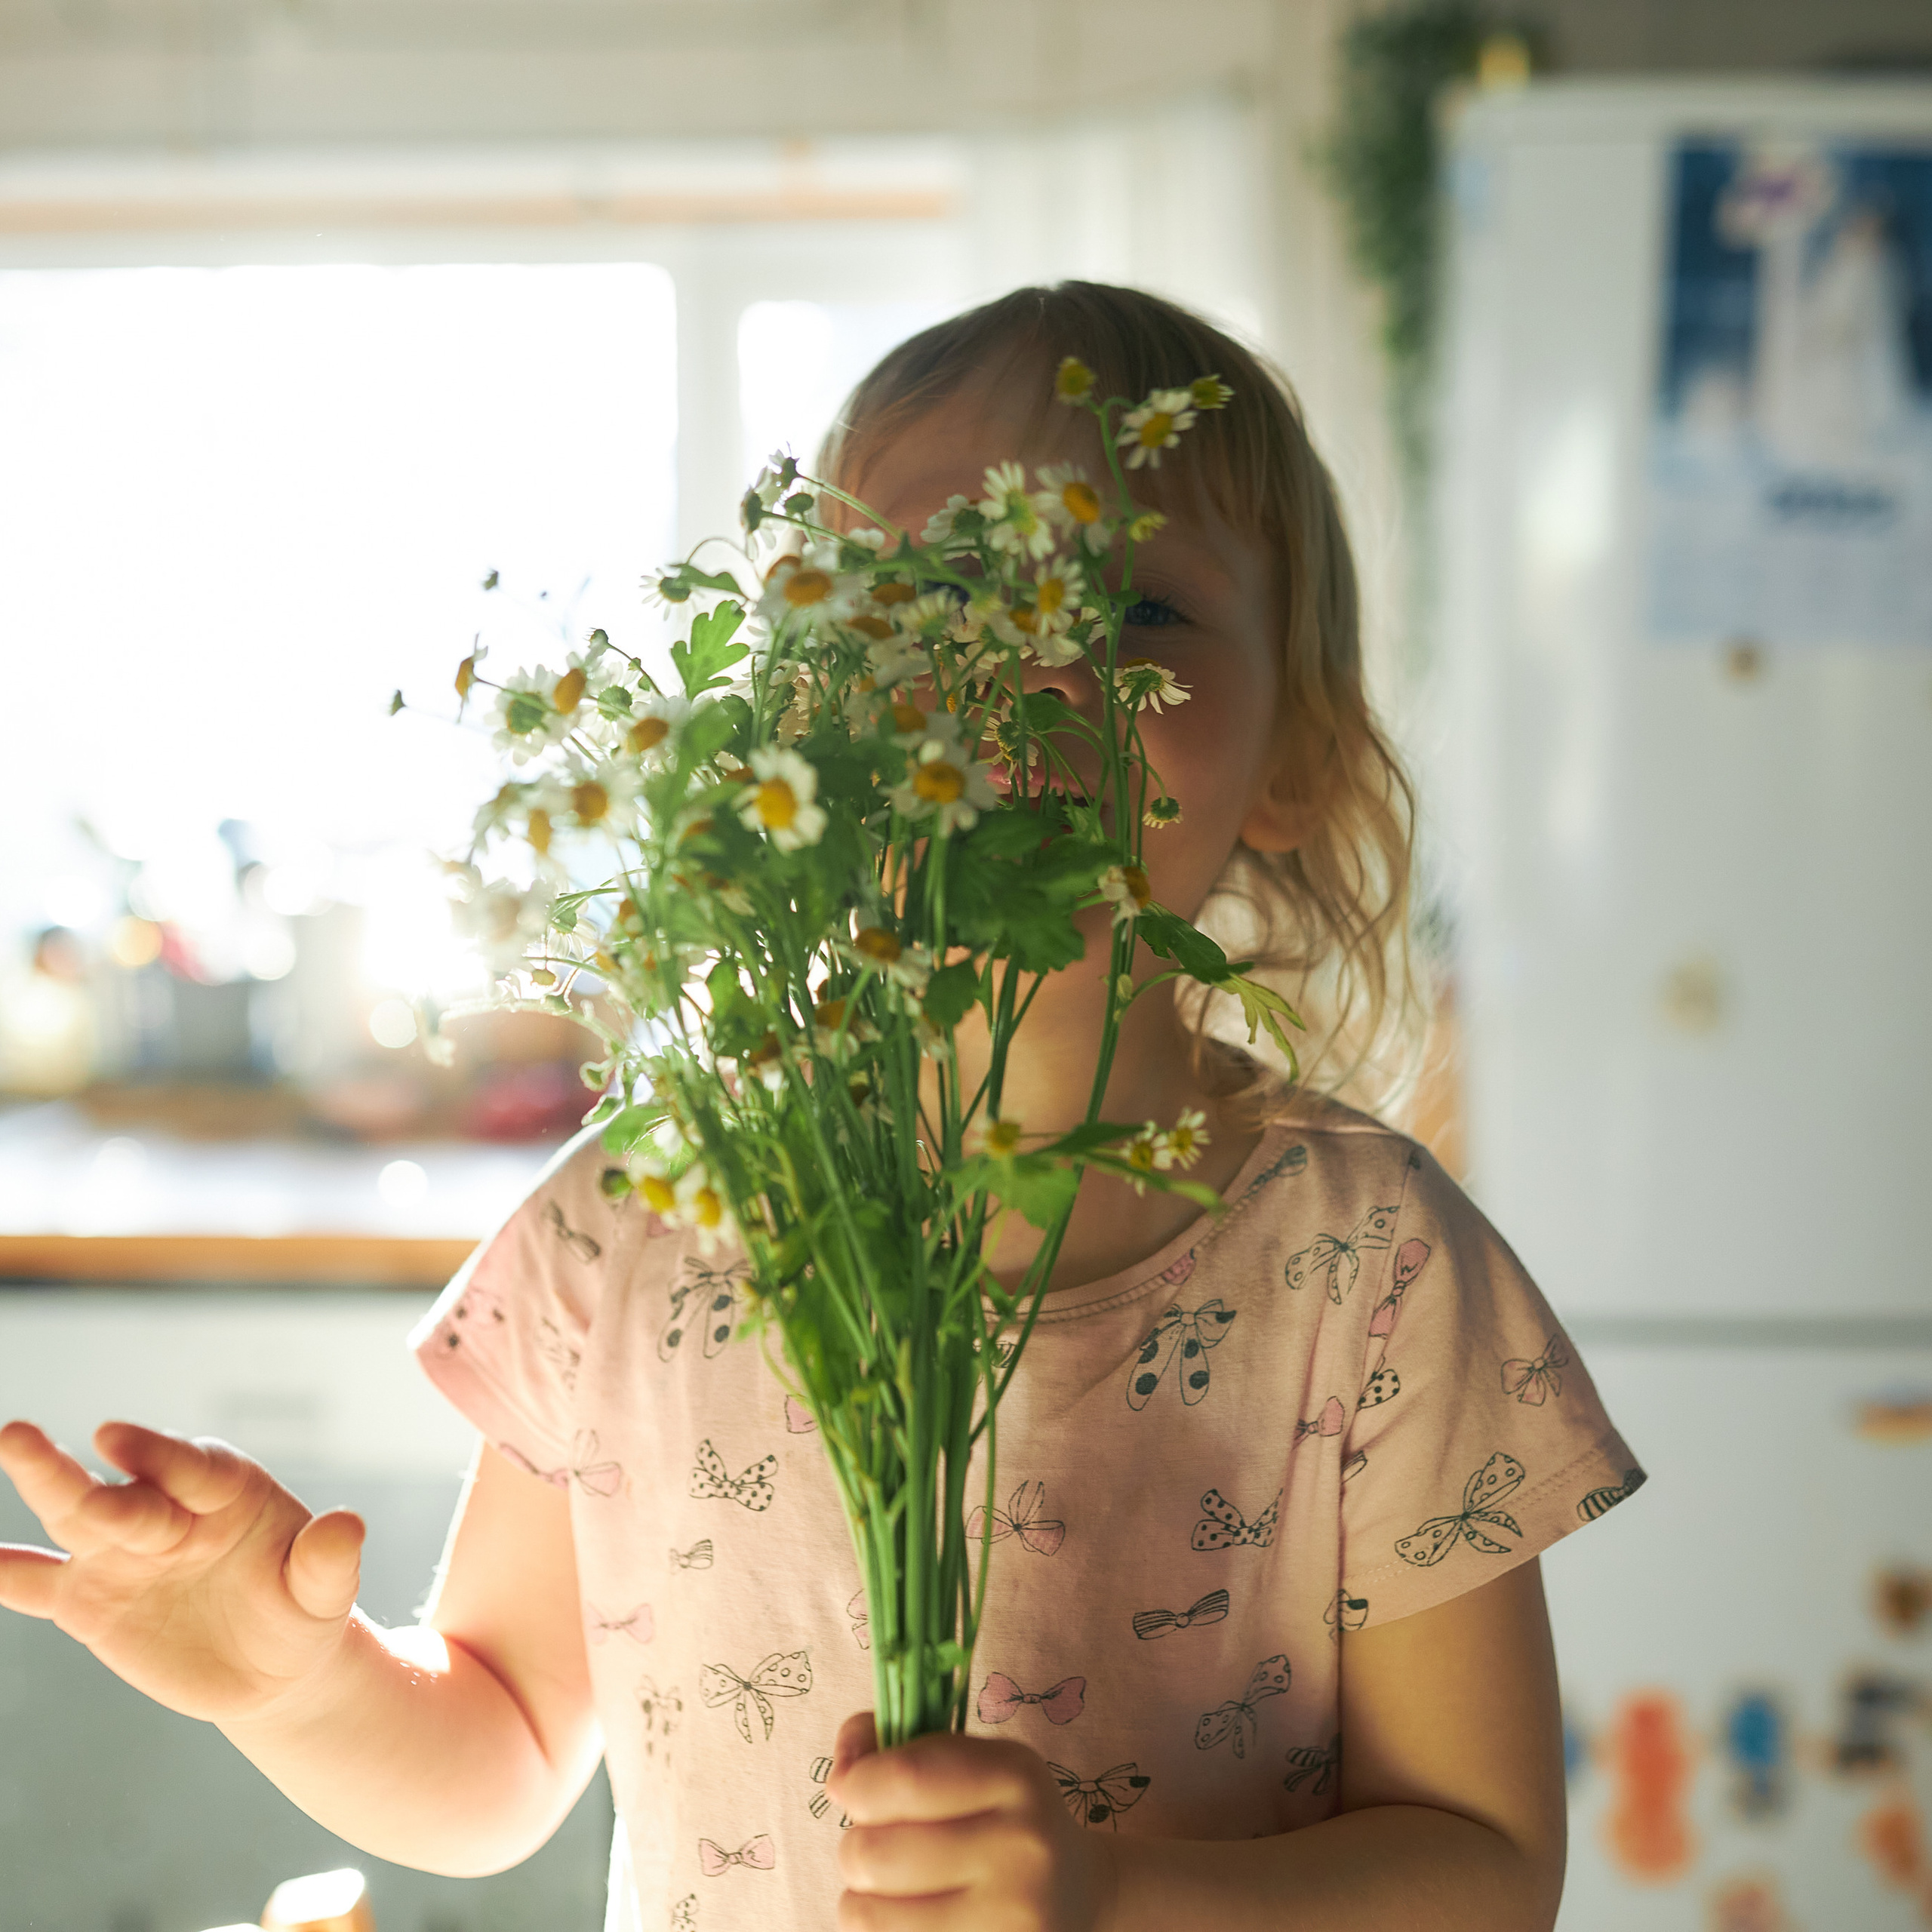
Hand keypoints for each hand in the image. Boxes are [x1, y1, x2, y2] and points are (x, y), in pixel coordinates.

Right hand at [0, 1419, 364, 1724]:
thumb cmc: (302, 1610)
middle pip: (119, 1493)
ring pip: (75, 1518)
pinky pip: (40, 1587)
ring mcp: (123, 1555)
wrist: (273, 1665)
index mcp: (227, 1490)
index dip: (154, 1454)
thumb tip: (346, 1525)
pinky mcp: (90, 1602)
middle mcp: (167, 1511)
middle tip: (21, 1438)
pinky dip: (7, 1574)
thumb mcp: (324, 1593)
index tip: (110, 1436)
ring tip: (7, 1444)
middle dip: (71, 1473)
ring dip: (39, 1484)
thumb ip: (328, 1561)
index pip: (191, 1468)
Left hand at [827, 1709, 1116, 1931]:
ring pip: (870, 1914)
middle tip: (877, 1845)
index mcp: (1015, 1776)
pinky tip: (913, 1917)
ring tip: (892, 1887)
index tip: (851, 1788)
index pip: (906, 1778)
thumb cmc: (1003, 1817)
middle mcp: (1020, 1847)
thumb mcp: (973, 1763)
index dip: (856, 1783)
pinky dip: (882, 1930)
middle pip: (875, 1854)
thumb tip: (839, 1769)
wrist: (1078, 1893)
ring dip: (862, 1898)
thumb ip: (899, 1747)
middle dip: (856, 1847)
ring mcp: (1010, 1918)